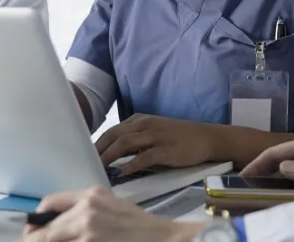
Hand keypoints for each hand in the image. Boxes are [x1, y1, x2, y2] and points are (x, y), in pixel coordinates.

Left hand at [19, 187, 201, 241]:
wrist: (162, 238)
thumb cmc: (138, 225)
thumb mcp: (110, 204)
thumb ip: (84, 209)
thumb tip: (56, 222)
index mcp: (90, 195)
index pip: (48, 203)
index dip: (35, 221)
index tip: (33, 231)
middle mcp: (86, 212)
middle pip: (44, 232)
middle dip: (36, 241)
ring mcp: (88, 234)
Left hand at [95, 114, 220, 176]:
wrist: (207, 137)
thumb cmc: (179, 137)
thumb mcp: (153, 133)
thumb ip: (134, 141)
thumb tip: (112, 155)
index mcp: (140, 120)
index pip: (112, 130)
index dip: (97, 143)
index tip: (86, 157)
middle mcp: (145, 124)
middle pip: (114, 135)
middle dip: (99, 150)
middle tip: (87, 164)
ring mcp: (156, 136)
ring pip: (125, 143)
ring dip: (109, 156)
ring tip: (99, 168)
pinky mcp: (167, 150)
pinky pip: (144, 156)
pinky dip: (130, 165)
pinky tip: (122, 173)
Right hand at [242, 135, 293, 194]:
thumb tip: (280, 167)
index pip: (276, 153)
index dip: (258, 164)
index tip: (242, 176)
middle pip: (278, 159)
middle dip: (261, 170)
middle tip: (244, 185)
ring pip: (287, 167)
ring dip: (272, 176)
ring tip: (258, 189)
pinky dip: (286, 182)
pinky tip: (281, 191)